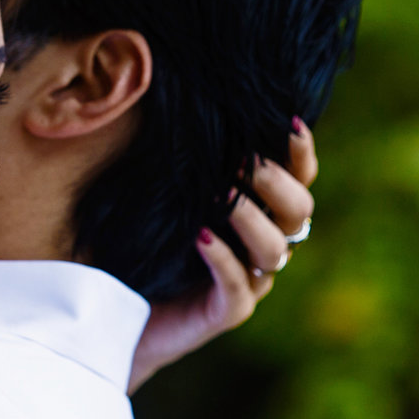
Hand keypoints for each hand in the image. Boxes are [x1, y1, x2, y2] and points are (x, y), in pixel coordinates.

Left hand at [128, 119, 318, 391]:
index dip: (300, 152)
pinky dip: (224, 260)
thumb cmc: (142, 241)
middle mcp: (262, 246)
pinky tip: (200, 236)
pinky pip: (238, 289)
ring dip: (250, 217)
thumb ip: (187, 159)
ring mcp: (248, 282)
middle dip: (275, 182)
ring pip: (274, 250)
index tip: (287, 122)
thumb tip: (185, 105)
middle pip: (299, 213)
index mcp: (261, 212)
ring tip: (218, 196)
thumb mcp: (164, 192)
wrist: (118, 313)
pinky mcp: (225, 314)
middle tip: (242, 160)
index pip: (299, 178)